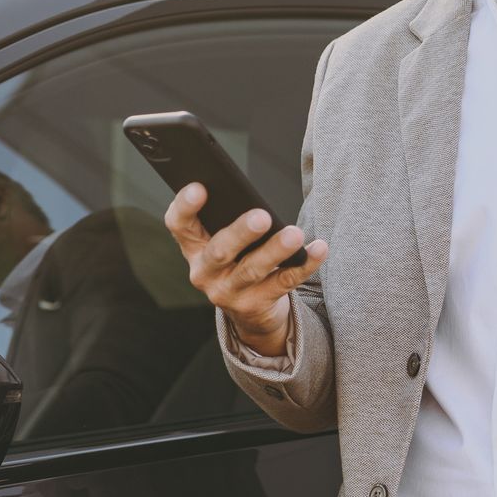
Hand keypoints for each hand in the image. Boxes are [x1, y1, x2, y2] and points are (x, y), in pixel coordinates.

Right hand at [163, 182, 327, 356]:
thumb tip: (250, 193)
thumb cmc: (238, 257)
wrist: (249, 309)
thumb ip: (228, 217)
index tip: (199, 187)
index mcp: (193, 246)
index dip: (185, 206)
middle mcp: (204, 272)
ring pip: (252, 270)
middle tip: (262, 216)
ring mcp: (227, 292)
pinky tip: (319, 249)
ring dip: (275, 251)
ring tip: (295, 234)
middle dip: (240, 232)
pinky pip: (283, 282)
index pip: (178, 224)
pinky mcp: (255, 305)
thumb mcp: (224, 239)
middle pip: (219, 251)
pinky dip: (304, 265)